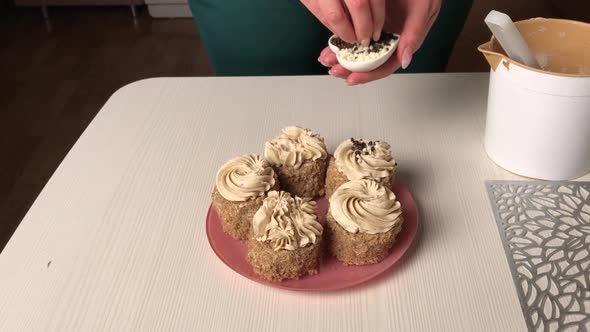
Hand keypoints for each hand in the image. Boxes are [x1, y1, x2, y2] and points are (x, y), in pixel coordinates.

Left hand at [315, 0, 440, 84]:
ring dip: (342, 56)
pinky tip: (331, 43)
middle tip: (334, 69)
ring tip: (327, 58)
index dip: (368, 74)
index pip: (384, 65)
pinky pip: (353, 31)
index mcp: (404, 42)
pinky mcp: (368, 18)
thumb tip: (404, 61)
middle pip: (368, 62)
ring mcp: (378, 29)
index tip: (352, 78)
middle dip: (349, 68)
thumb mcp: (422, 8)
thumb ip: (414, 34)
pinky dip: (342, 39)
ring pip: (358, 49)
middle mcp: (389, 38)